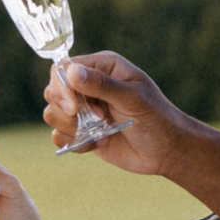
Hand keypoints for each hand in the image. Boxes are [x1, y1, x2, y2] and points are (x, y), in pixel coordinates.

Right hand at [42, 53, 200, 174]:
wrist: (167, 151)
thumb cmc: (156, 118)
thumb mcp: (132, 98)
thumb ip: (102, 85)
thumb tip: (71, 72)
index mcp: (102, 67)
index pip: (63, 68)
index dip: (62, 88)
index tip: (74, 108)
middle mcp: (88, 86)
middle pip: (52, 91)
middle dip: (66, 110)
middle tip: (96, 121)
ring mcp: (84, 109)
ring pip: (52, 114)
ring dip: (70, 128)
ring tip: (99, 133)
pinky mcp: (82, 132)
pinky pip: (59, 135)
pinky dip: (73, 143)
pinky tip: (97, 144)